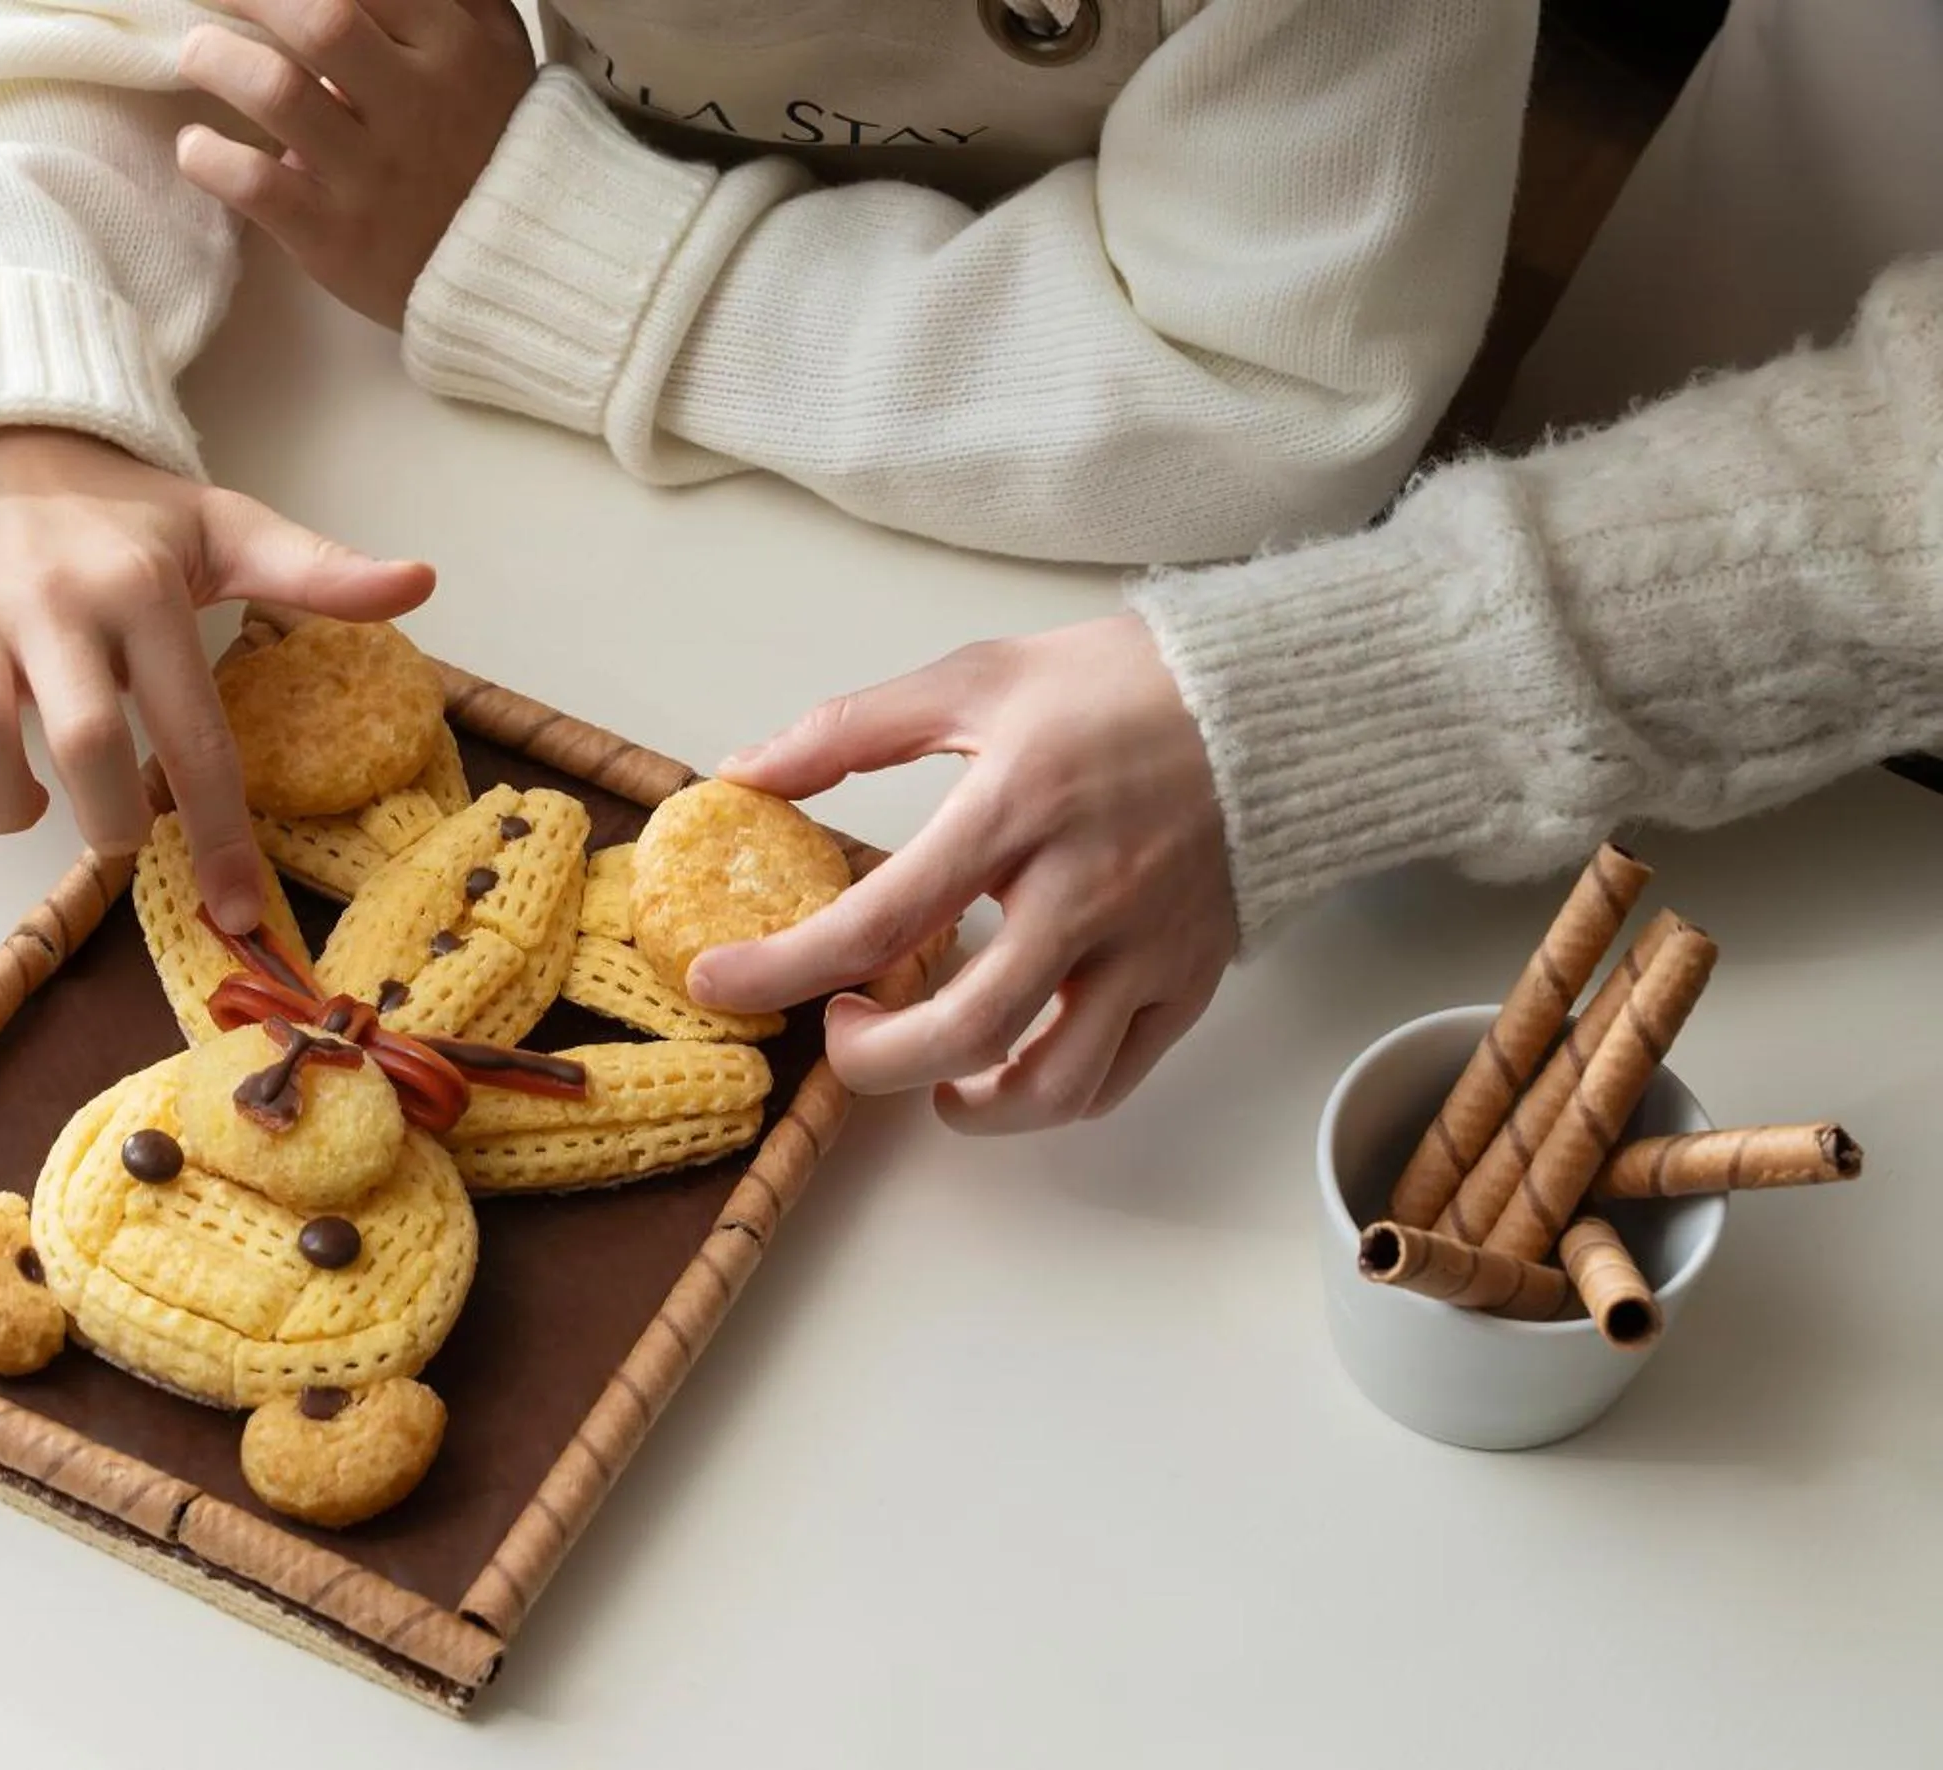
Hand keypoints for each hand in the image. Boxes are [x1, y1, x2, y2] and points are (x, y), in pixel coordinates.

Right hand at [0, 428, 434, 928]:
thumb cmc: (116, 515)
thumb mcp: (222, 530)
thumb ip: (316, 570)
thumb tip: (422, 581)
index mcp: (142, 588)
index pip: (193, 731)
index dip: (220, 834)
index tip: (239, 913)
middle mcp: (51, 599)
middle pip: (83, 747)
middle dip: (106, 826)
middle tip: (116, 831)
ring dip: (4, 804)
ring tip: (29, 801)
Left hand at [175, 0, 535, 327]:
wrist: (515, 266)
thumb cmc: (489, 142)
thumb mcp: (496, 51)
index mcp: (452, 45)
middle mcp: (416, 103)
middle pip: (320, 17)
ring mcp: (374, 173)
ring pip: (279, 91)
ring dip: (217, 59)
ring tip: (198, 52)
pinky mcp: (338, 236)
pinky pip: (259, 187)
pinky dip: (211, 158)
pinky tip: (196, 146)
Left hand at [684, 614, 1237, 1131]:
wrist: (1272, 699)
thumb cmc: (1117, 684)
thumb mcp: (975, 678)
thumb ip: (852, 730)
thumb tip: (747, 772)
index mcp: (1018, 809)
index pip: (878, 916)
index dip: (784, 965)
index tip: (718, 979)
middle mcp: (1085, 890)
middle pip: (962, 1030)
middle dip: (871, 1058)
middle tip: (839, 1027)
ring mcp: (1146, 946)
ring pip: (1051, 1082)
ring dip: (966, 1104)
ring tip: (924, 1076)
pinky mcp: (1190, 979)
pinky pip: (1115, 1076)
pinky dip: (1048, 1097)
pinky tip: (1005, 1068)